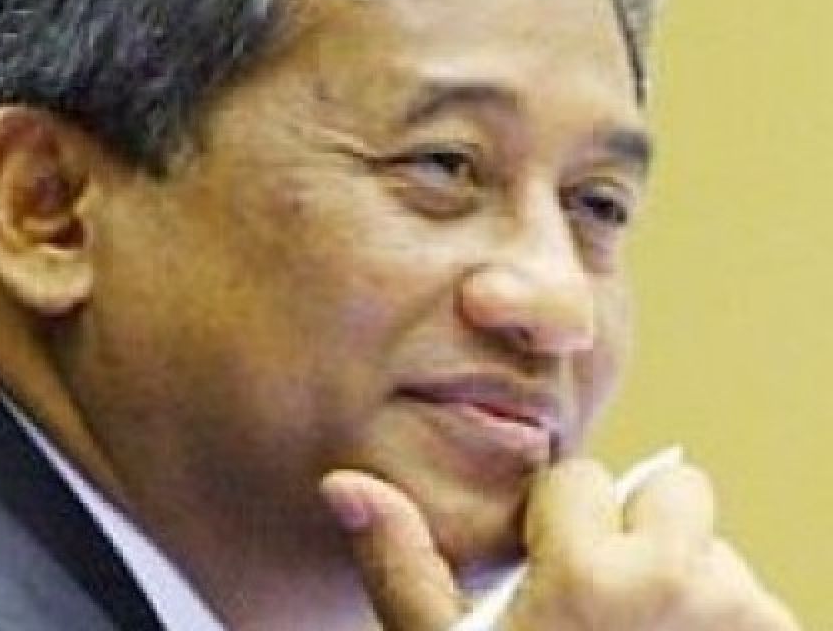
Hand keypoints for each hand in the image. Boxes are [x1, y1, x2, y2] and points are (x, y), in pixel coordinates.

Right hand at [321, 461, 801, 629]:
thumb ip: (400, 564)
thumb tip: (343, 483)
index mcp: (591, 575)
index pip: (580, 478)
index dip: (556, 527)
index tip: (547, 582)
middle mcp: (683, 585)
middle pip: (673, 489)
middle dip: (637, 530)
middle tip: (604, 602)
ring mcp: (745, 619)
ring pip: (714, 549)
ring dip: (685, 581)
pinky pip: (752, 600)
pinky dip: (723, 622)